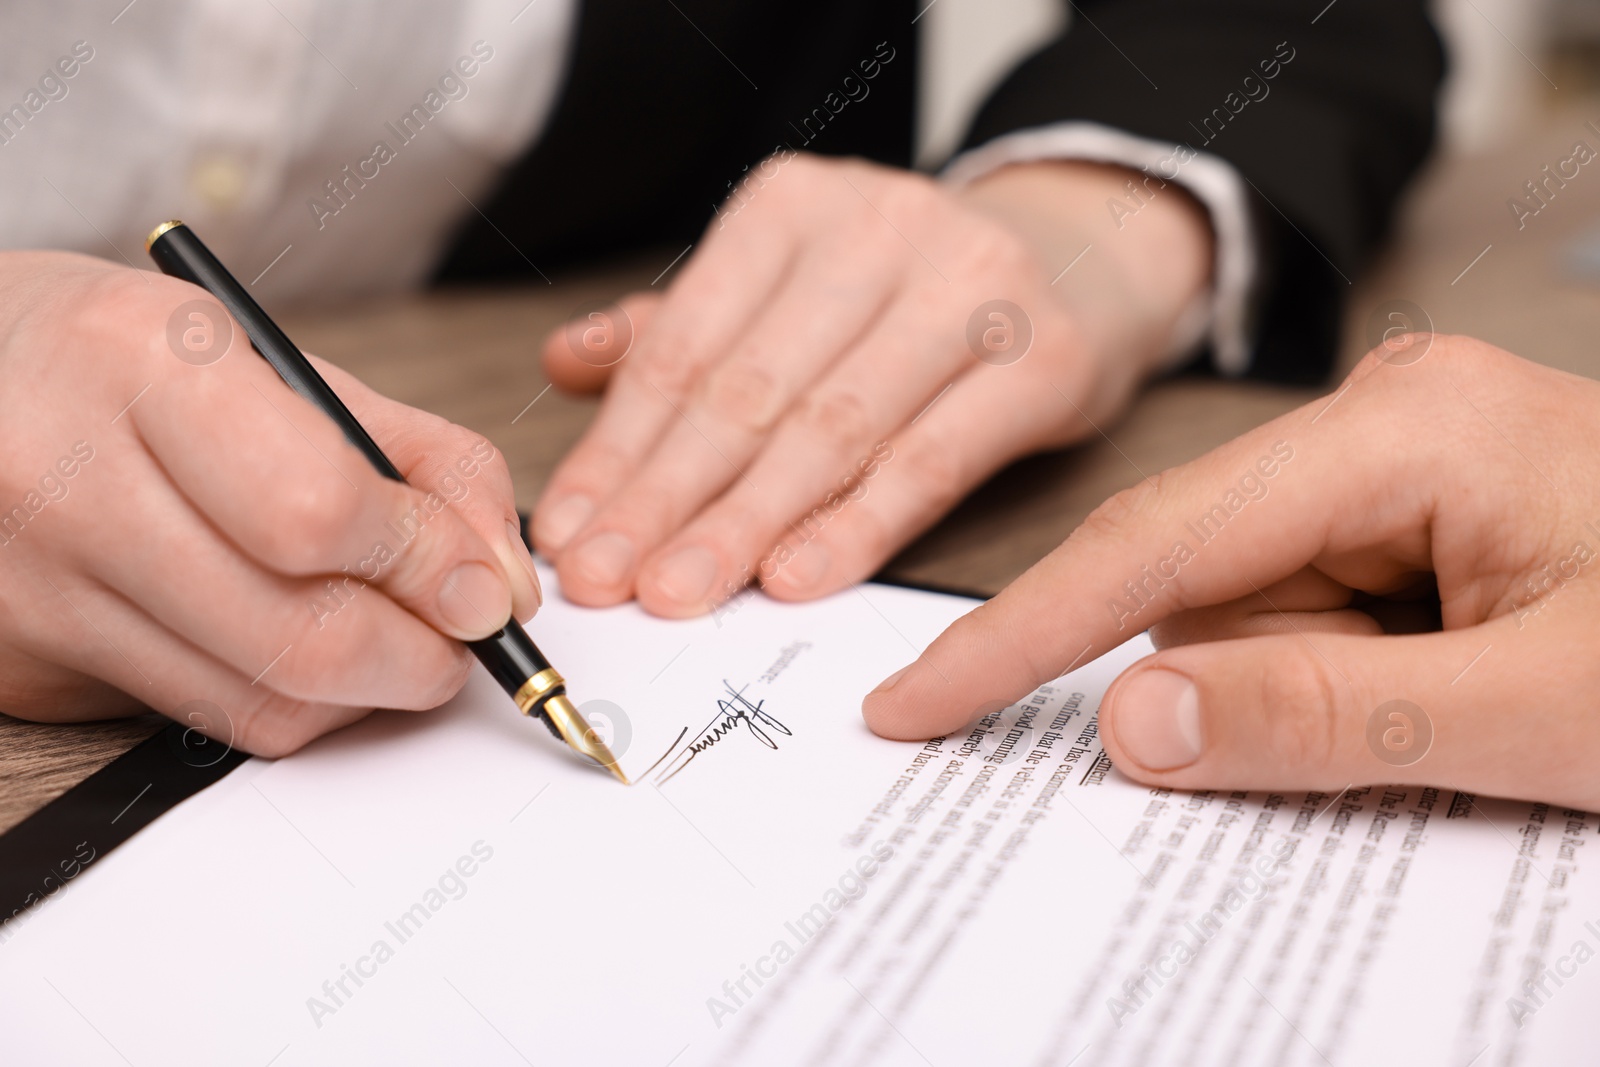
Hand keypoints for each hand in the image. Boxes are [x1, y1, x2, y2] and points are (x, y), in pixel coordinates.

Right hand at [0, 252, 539, 754]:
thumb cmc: (124, 362)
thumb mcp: (276, 358)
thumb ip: (418, 459)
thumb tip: (501, 582)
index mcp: (138, 364)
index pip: (320, 512)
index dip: (428, 565)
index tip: (482, 588)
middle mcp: (64, 480)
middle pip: (301, 636)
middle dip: (421, 658)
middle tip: (456, 639)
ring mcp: (32, 589)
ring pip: (261, 704)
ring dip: (363, 693)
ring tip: (386, 636)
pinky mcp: (26, 667)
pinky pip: (202, 719)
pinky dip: (282, 699)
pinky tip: (286, 640)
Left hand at [534, 153, 1212, 616]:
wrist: (1079, 259)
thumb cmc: (908, 290)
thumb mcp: (791, 284)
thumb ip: (683, 325)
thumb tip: (563, 363)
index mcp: (794, 205)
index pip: (684, 345)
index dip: (620, 449)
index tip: (572, 533)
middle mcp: (880, 227)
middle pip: (748, 391)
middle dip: (666, 500)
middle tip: (608, 582)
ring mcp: (971, 288)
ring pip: (832, 430)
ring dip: (744, 525)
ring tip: (680, 592)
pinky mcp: (1046, 358)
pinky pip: (931, 461)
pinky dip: (856, 527)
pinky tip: (793, 578)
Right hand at [864, 335, 1599, 808]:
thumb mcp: (1542, 714)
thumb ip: (1324, 719)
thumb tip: (1127, 726)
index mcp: (1403, 432)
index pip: (1155, 544)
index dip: (1022, 635)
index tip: (914, 703)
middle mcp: (1379, 431)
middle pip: (1209, 596)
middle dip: (1270, 693)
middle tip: (1430, 731)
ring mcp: (1390, 476)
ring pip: (1252, 626)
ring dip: (1326, 700)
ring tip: (1476, 709)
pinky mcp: (1404, 523)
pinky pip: (1305, 628)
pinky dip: (1347, 691)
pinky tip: (1456, 694)